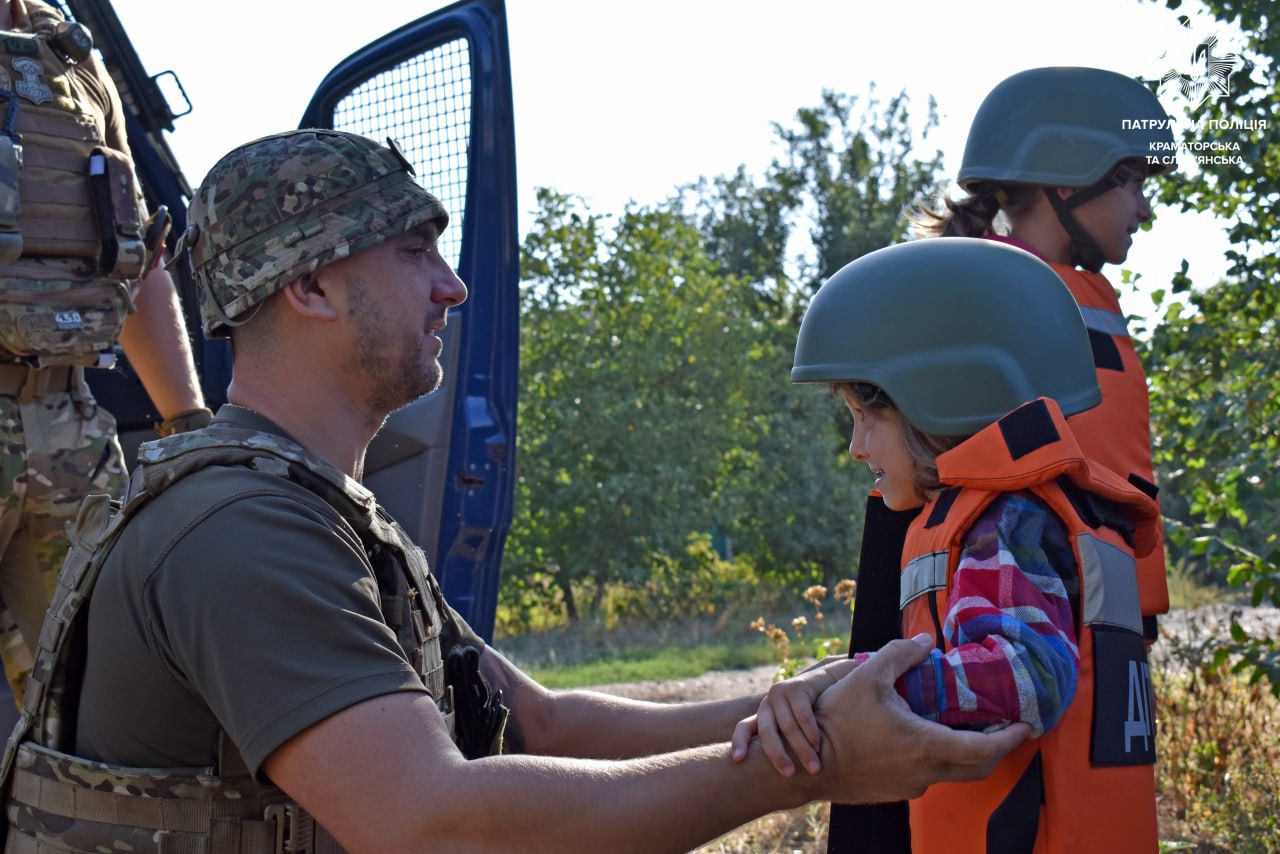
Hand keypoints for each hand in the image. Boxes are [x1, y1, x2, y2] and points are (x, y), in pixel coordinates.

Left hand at [730, 657, 856, 775]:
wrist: (828, 683)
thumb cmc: (811, 712)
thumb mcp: (793, 726)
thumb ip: (783, 743)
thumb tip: (776, 781)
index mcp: (762, 715)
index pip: (743, 728)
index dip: (738, 742)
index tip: (737, 760)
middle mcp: (767, 704)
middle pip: (767, 733)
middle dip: (778, 756)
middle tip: (789, 774)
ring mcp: (780, 693)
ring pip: (788, 727)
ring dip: (802, 749)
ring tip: (814, 767)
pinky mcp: (796, 687)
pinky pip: (803, 715)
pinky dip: (811, 732)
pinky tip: (818, 745)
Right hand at [813, 635, 1030, 803]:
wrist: (808, 764)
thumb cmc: (837, 720)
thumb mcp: (867, 677)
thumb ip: (899, 654)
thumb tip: (925, 641)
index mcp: (926, 744)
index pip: (986, 749)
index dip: (1011, 738)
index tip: (1026, 725)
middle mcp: (926, 772)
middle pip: (979, 768)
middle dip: (999, 749)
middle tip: (1007, 729)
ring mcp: (912, 786)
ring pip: (952, 773)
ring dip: (965, 753)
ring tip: (964, 728)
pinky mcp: (897, 792)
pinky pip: (928, 776)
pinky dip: (938, 759)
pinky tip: (925, 740)